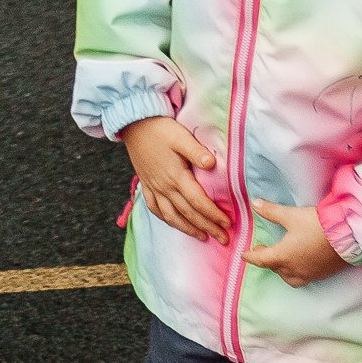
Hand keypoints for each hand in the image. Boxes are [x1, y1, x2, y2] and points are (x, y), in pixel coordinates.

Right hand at [122, 112, 225, 243]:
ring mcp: (153, 187)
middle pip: (188, 213)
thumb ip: (196, 151)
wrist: (133, 123)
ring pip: (171, 216)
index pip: (198, 201)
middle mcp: (164, 186)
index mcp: (175, 176)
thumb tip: (212, 163)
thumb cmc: (159, 128)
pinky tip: (174, 223)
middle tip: (224, 239)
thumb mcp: (180, 136)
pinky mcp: (146, 184)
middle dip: (207, 227)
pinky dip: (166, 219)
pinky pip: (155, 208)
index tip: (228, 223)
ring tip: (203, 237)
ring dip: (188, 229)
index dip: (213, 214)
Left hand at [246, 198, 343, 284]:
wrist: (347, 238)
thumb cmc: (317, 226)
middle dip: (266, 260)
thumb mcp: (291, 215)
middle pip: (274, 268)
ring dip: (280, 269)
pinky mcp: (321, 275)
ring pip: (288, 277)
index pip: (261, 259)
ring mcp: (309, 274)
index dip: (251, 257)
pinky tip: (298, 263)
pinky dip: (294, 272)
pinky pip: (302, 279)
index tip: (243, 255)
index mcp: (283, 256)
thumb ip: (271, 211)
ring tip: (279, 257)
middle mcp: (294, 269)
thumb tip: (255, 204)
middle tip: (261, 249)